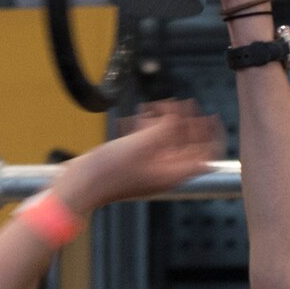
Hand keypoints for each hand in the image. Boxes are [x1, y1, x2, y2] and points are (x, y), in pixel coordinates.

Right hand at [80, 99, 224, 209]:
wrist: (79, 185)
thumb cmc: (108, 171)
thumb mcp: (143, 143)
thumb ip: (167, 128)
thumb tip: (180, 115)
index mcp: (172, 174)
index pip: (205, 156)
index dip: (210, 135)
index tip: (210, 116)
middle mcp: (163, 173)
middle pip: (186, 145)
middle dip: (184, 122)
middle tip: (180, 103)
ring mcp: (148, 169)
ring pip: (166, 141)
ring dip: (163, 122)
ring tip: (156, 105)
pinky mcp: (133, 163)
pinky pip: (148, 144)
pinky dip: (147, 128)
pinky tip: (139, 116)